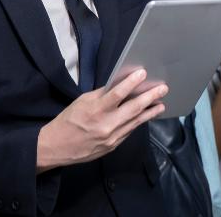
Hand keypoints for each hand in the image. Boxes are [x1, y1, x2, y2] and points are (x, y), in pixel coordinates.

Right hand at [37, 70, 167, 171]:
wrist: (57, 147)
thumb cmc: (68, 121)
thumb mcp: (81, 102)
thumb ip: (101, 95)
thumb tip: (119, 86)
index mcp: (95, 110)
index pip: (118, 94)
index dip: (132, 83)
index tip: (143, 73)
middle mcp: (106, 125)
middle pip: (133, 109)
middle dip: (150, 97)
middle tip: (163, 89)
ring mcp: (112, 137)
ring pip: (136, 122)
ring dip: (150, 112)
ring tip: (161, 104)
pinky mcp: (113, 146)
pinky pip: (129, 131)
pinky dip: (138, 122)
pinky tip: (146, 116)